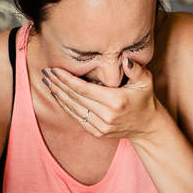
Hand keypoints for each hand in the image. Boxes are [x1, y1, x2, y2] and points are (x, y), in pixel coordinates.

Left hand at [41, 57, 159, 138]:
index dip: (67, 79)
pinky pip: (76, 118)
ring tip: (47, 82)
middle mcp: (106, 115)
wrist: (147, 126)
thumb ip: (135, 69)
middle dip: (58, 84)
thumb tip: (125, 59)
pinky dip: (65, 107)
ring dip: (58, 95)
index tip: (55, 70)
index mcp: (116, 101)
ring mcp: (101, 126)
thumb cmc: (145, 99)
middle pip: (75, 98)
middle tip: (45, 72)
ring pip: (73, 109)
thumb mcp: (145, 81)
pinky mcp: (97, 133)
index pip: (84, 89)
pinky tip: (57, 96)